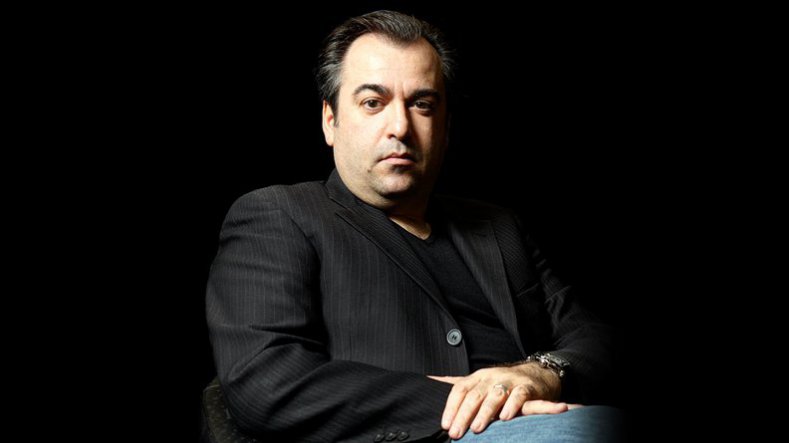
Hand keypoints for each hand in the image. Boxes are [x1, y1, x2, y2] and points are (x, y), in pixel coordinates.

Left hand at [429, 363, 575, 438]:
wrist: (535, 374)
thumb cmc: (502, 383)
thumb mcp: (480, 382)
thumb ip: (460, 386)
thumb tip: (431, 380)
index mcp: (478, 377)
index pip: (460, 389)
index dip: (451, 407)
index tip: (445, 425)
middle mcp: (492, 377)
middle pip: (475, 395)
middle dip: (464, 415)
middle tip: (456, 433)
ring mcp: (510, 381)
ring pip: (495, 395)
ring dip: (485, 412)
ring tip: (476, 428)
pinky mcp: (527, 387)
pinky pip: (519, 396)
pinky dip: (511, 406)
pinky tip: (505, 418)